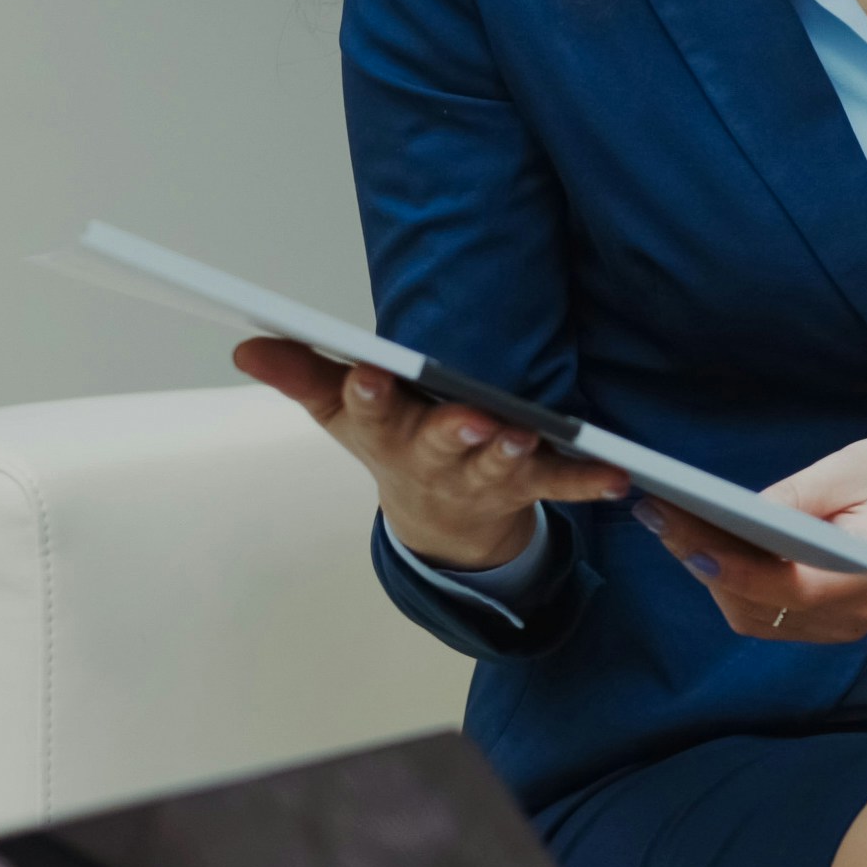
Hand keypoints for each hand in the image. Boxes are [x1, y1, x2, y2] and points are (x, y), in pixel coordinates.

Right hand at [232, 338, 630, 569]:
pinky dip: (587, 481)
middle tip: (469, 416)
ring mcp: (483, 477)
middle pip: (439, 444)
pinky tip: (617, 476)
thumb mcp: (342, 414)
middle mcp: (434, 458)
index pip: (369, 410)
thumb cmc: (393, 445)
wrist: (438, 523)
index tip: (370, 372)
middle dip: (451, 431)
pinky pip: (560, 484)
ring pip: (497, 465)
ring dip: (511, 452)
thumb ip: (302, 373)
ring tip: (527, 433)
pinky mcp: (528, 486)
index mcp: (387, 433)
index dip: (369, 394)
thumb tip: (249, 343)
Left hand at [638, 432, 866, 643]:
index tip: (687, 539)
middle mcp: (853, 615)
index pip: (785, 586)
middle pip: (757, 606)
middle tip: (663, 515)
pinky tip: (710, 544)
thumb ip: (794, 498)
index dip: (731, 567)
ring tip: (676, 526)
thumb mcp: (852, 468)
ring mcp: (841, 625)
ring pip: (752, 616)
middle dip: (706, 564)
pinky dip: (733, 582)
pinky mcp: (827, 621)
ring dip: (712, 576)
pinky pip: (765, 613)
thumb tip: (731, 516)